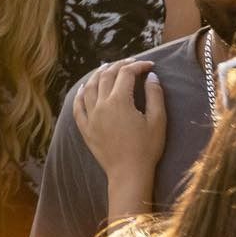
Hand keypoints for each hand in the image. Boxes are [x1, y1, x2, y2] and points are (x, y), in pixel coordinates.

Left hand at [74, 59, 164, 198]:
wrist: (129, 173)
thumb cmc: (147, 149)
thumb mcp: (158, 121)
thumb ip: (155, 95)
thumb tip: (151, 76)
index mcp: (120, 101)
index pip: (127, 74)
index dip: (138, 66)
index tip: (150, 66)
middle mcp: (101, 104)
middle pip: (107, 76)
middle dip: (119, 66)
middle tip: (130, 63)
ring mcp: (90, 116)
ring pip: (90, 87)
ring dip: (98, 74)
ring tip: (105, 68)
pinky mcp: (85, 127)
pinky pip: (78, 106)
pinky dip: (80, 94)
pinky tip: (83, 88)